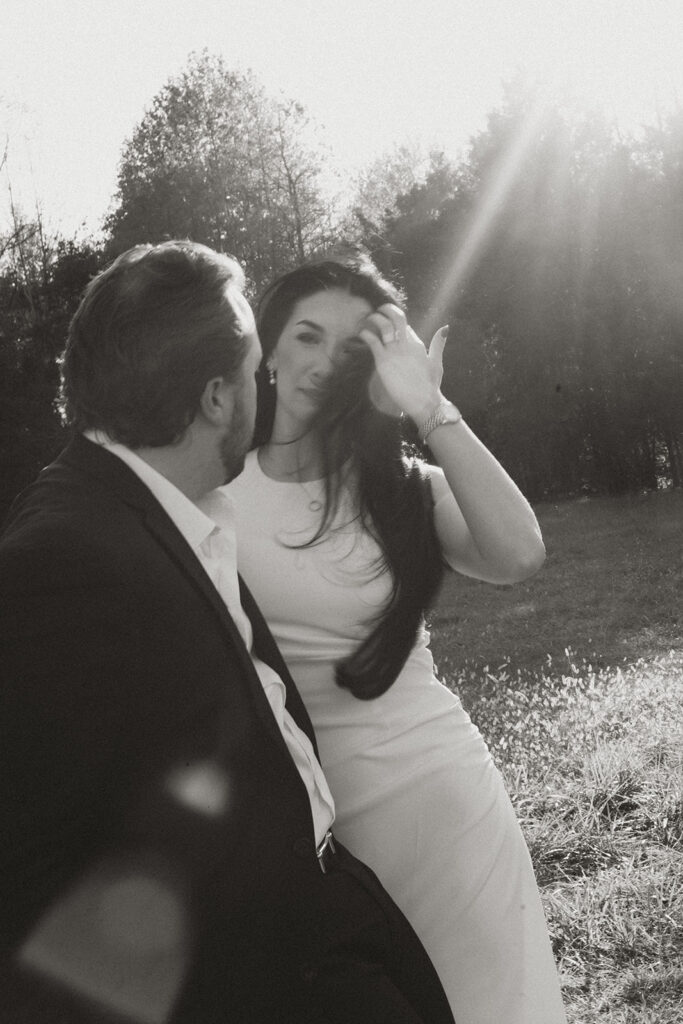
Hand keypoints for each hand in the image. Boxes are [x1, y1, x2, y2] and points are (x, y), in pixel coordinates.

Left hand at [358, 304, 448, 423]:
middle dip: (386, 309)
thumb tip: (445, 327)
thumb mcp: (436, 362)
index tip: (387, 321)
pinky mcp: (383, 361)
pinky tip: (361, 334)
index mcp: (417, 343)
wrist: (424, 402)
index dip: (395, 320)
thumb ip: (438, 344)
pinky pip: (372, 341)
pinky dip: (365, 334)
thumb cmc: (430, 386)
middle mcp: (406, 344)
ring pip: (383, 325)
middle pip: (396, 317)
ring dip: (373, 319)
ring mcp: (394, 351)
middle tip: (378, 311)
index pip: (405, 324)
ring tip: (366, 321)